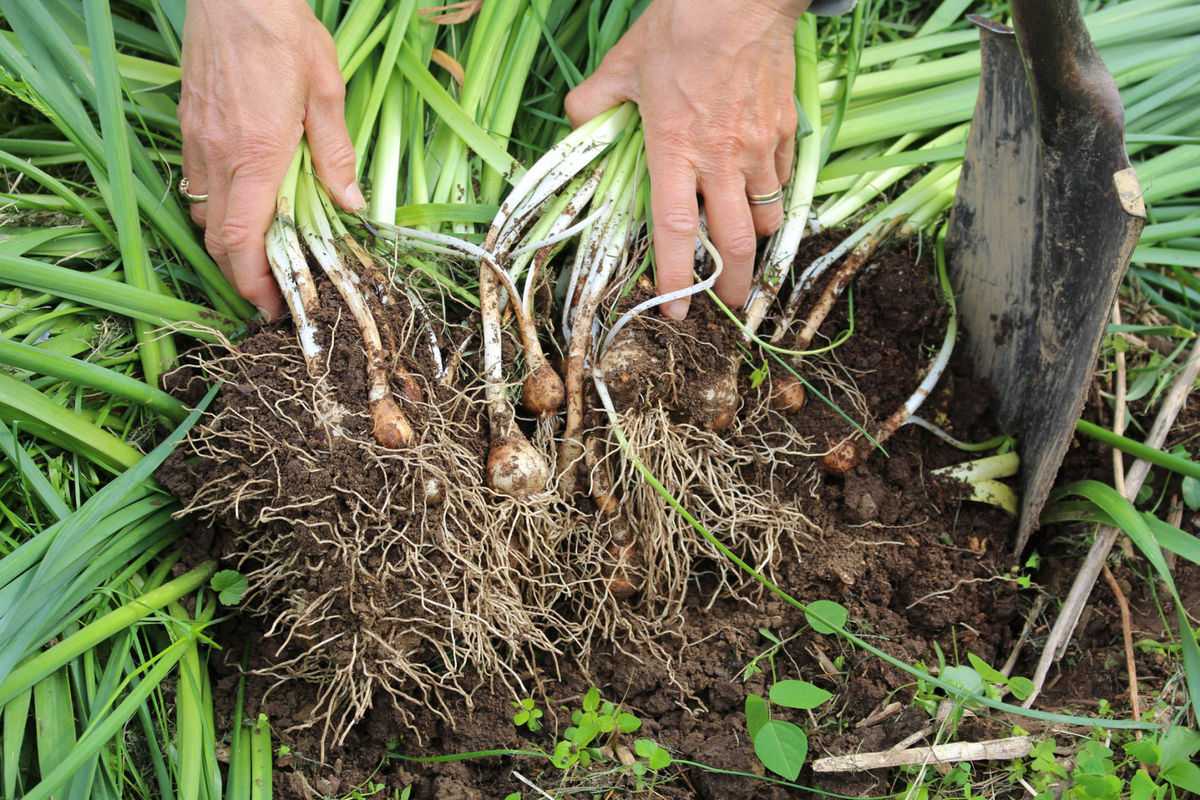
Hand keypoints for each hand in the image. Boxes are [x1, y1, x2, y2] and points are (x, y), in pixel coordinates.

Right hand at [179, 0, 364, 319]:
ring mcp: (198, 141)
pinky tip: (244, 207)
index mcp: (255, 153)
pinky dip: (218, 211)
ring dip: (229, 246)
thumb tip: (351, 202)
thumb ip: (335, 151)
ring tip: (262, 259)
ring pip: (205, 214)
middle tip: (270, 297)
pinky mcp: (189, 126)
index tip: (272, 307)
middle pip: (219, 239)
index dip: (253, 282)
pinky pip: (198, 185)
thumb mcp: (326, 90)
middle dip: (242, 277)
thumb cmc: (283, 32)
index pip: (243, 238)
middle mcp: (218, 154)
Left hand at [566, 0, 808, 318]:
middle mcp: (721, 159)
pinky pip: (782, 180)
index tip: (675, 312)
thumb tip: (577, 122)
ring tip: (746, 252)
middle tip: (728, 305)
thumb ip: (594, 102)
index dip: (673, 278)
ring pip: (767, 216)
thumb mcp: (623, 64)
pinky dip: (772, 196)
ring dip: (757, 241)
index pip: (673, 230)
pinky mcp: (785, 130)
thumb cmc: (679, 28)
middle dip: (733, 284)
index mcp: (675, 149)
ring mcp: (759, 147)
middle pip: (736, 241)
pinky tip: (760, 194)